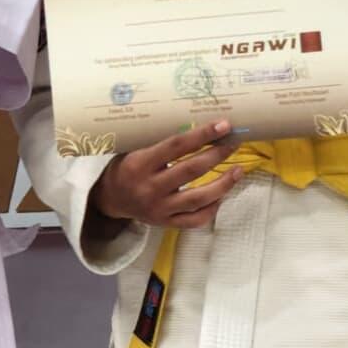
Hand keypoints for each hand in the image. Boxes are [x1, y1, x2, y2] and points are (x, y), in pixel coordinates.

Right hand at [100, 119, 236, 228]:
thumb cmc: (125, 167)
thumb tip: (197, 124)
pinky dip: (212, 208)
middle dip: (217, 154)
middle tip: (234, 142)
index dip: (202, 134)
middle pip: (191, 170)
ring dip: (223, 184)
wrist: (109, 199)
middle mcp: (150, 188)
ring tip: (238, 170)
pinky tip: (222, 196)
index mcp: (140, 164)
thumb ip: (159, 141)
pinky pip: (195, 220)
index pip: (176, 146)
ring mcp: (159, 208)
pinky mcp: (166, 223)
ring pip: (198, 198)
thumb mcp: (133, 149)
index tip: (223, 125)